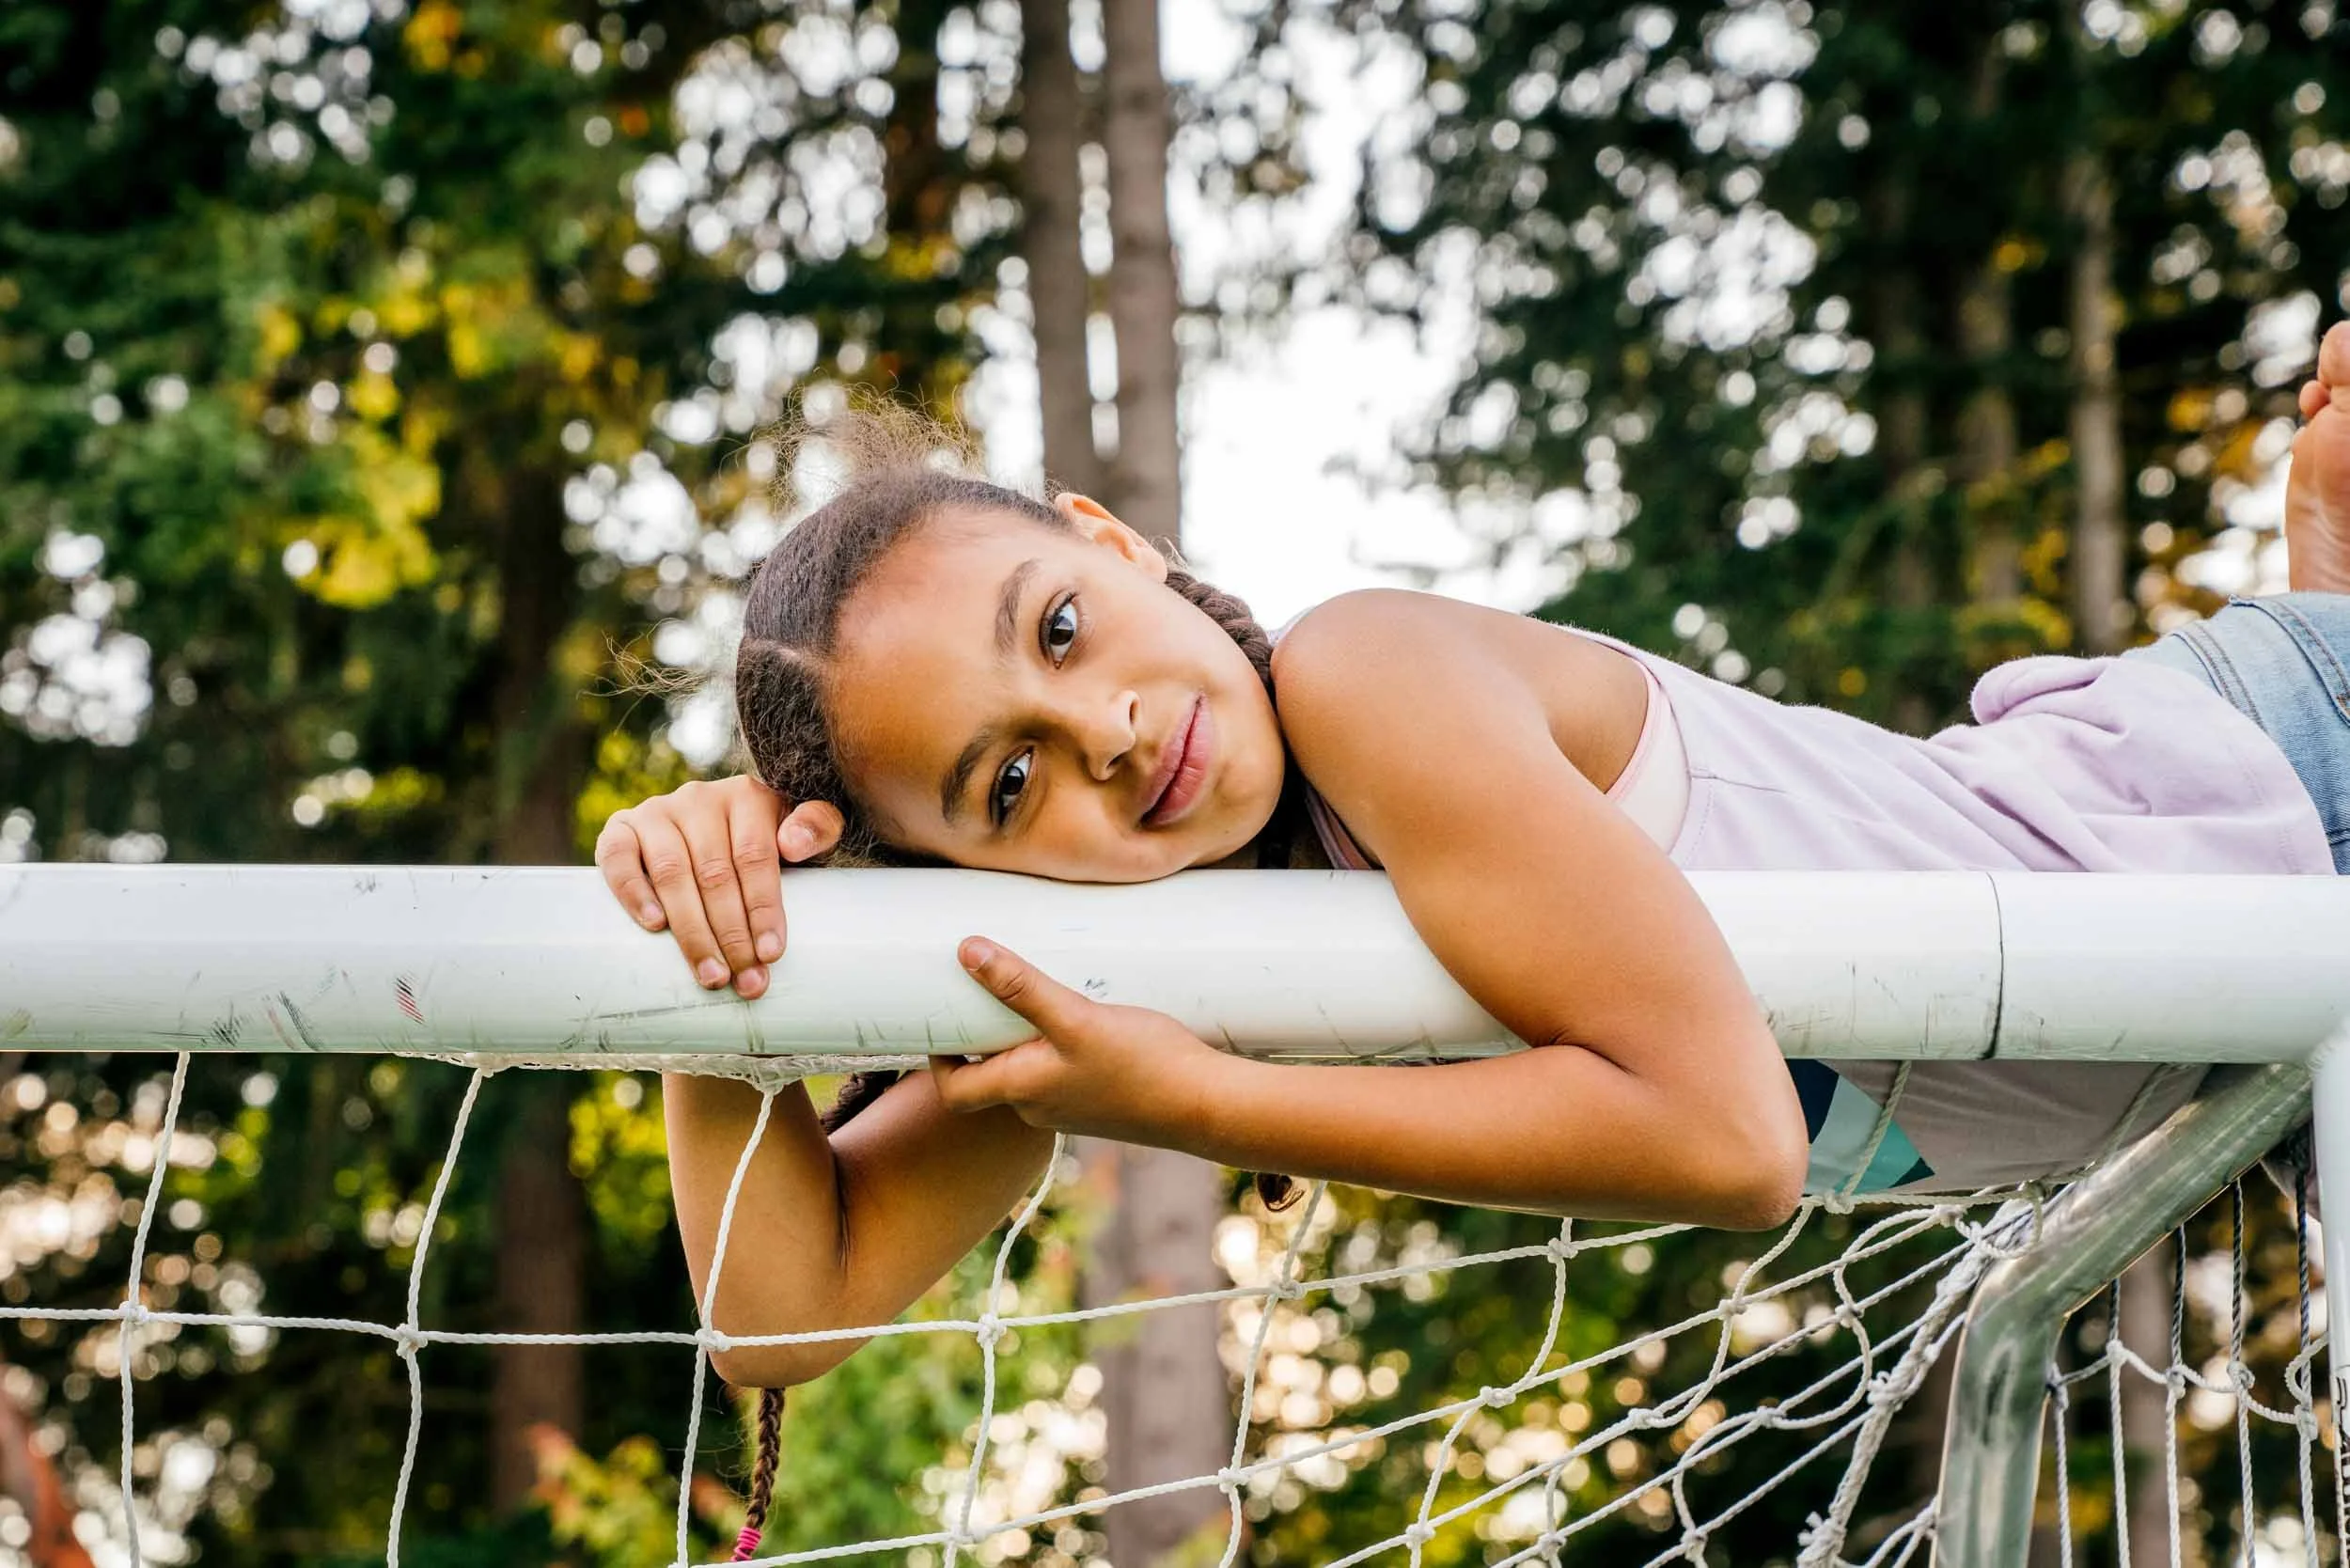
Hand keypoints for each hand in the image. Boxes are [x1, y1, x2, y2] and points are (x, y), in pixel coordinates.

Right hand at [593, 777, 842, 997]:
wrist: (716, 832)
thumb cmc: (765, 845)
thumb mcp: (804, 834)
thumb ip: (817, 828)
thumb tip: (793, 844)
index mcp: (747, 797)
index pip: (755, 856)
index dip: (763, 907)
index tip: (771, 954)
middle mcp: (699, 798)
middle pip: (714, 873)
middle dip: (731, 935)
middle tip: (745, 981)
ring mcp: (657, 811)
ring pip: (671, 872)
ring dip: (691, 931)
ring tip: (711, 975)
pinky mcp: (620, 827)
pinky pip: (618, 857)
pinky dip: (633, 892)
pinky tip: (654, 925)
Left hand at [929, 938, 1232, 1145]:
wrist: (1208, 1105)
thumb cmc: (1143, 1067)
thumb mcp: (1076, 1017)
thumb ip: (1021, 987)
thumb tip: (967, 951)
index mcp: (1022, 1091)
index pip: (953, 1089)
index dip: (937, 1057)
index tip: (939, 1015)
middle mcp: (1038, 1106)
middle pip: (988, 1074)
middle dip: (981, 1034)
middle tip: (981, 989)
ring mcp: (1070, 1106)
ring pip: (1026, 1070)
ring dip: (1021, 1035)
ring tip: (1032, 991)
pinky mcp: (1099, 1098)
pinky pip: (1060, 1070)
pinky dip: (1055, 1043)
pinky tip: (1078, 1014)